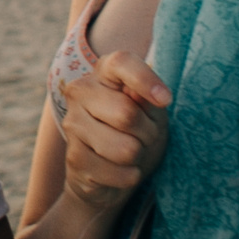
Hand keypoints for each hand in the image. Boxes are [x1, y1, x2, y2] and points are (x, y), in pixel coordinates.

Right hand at [57, 52, 170, 216]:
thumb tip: (149, 96)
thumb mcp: (149, 111)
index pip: (121, 62)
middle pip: (127, 114)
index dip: (145, 80)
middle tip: (144, 135)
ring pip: (125, 148)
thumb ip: (147, 99)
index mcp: (102, 72)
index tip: (165, 100)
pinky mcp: (74, 158)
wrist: (110, 171)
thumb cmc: (135, 131)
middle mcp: (80, 91)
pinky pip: (120, 173)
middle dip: (148, 133)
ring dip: (138, 156)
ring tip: (130, 152)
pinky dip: (130, 176)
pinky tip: (118, 170)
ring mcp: (72, 125)